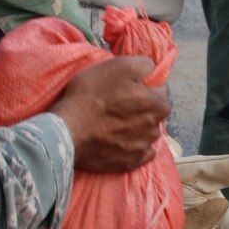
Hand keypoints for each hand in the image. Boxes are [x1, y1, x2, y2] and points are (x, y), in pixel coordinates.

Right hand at [49, 55, 170, 172]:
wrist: (67, 130)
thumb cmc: (91, 95)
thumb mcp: (118, 66)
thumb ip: (143, 65)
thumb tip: (152, 69)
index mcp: (157, 105)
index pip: (161, 90)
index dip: (145, 86)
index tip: (128, 86)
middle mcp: (155, 128)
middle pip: (154, 113)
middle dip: (142, 107)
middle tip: (118, 103)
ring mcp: (142, 148)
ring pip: (147, 133)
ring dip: (137, 127)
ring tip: (115, 122)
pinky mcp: (129, 163)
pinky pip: (140, 153)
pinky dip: (133, 146)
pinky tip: (118, 140)